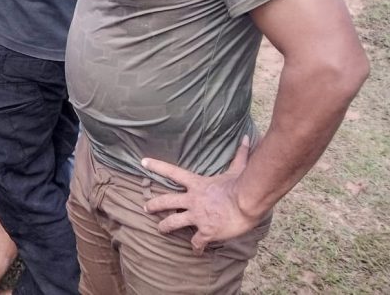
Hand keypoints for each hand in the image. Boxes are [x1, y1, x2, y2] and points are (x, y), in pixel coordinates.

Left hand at [142, 136, 261, 253]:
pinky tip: (196, 251)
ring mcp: (197, 216)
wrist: (247, 202)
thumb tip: (246, 137)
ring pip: (173, 223)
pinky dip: (196, 248)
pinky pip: (197, 242)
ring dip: (164, 227)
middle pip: (166, 201)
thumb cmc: (242, 185)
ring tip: (159, 230)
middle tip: (145, 207)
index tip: (142, 162)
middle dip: (153, 205)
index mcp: (197, 184)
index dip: (156, 166)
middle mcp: (192, 200)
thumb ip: (240, 155)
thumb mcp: (237, 168)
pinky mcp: (205, 231)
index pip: (172, 172)